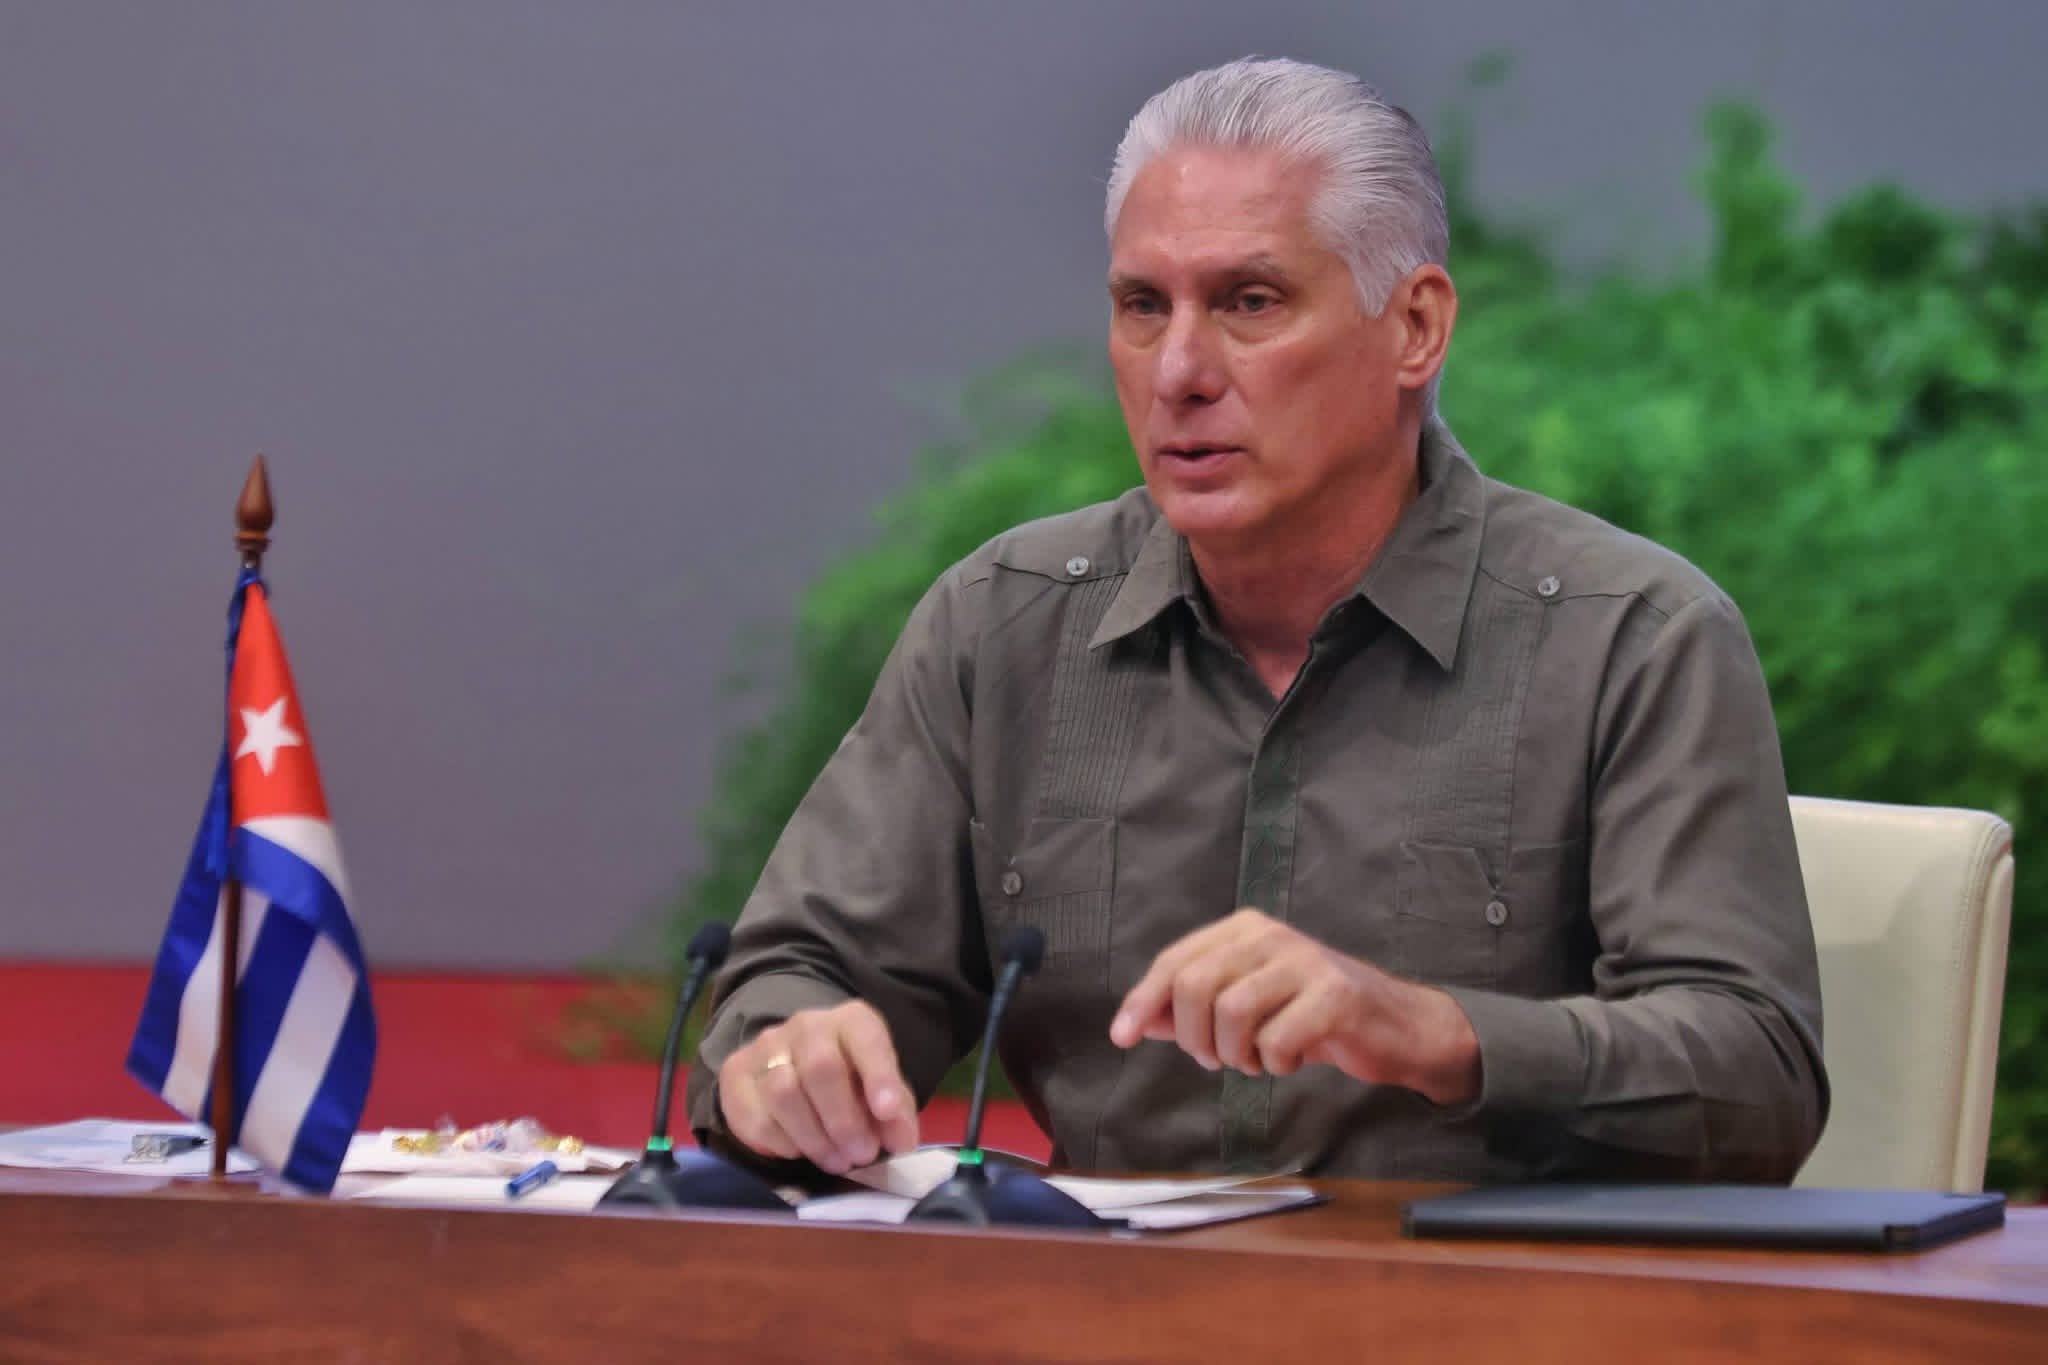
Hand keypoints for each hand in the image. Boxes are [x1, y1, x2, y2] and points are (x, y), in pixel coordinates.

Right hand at [717, 1001, 918, 1173]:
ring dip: (814, 1138)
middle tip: (861, 1154)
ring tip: (837, 1161)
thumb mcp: (883, 1092)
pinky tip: (801, 1152)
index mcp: (852, 1021)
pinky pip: (755, 1118)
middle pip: (821, 1068)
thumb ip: (896, 1114)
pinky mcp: (735, 1074)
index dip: (879, 1075)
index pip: (866, 1039)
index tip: (888, 1112)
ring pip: (784, 1093)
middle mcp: (806, 1026)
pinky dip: (783, 1144)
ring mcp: (766, 1047)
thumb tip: (900, 1141)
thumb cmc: (851, 1082)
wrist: (796, 1064)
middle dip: (844, 1120)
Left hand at [1108, 908, 1480, 1105]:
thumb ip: (1196, 1008)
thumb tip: (1144, 1021)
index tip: (1122, 1038)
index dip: (1144, 1001)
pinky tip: (1291, 1061)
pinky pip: (1276, 1041)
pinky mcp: (1335, 996)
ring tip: (1255, 1061)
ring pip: (1231, 1013)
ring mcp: (1305, 962)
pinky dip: (1274, 1065)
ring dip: (1234, 1054)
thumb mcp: (1250, 1004)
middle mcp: (1271, 936)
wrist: (1397, 1026)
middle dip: (1194, 1037)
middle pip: (1195, 986)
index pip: (1175, 961)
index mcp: (1244, 930)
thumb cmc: (1314, 1015)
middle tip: (1214, 1061)